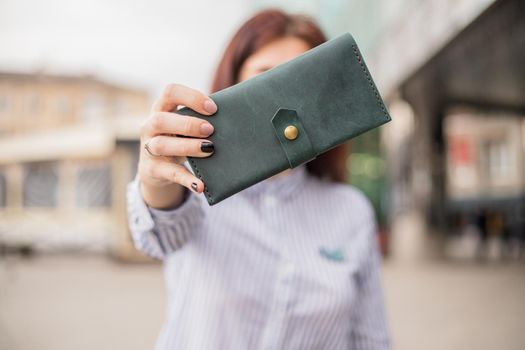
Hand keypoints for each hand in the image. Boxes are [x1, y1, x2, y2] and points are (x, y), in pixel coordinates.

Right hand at [138, 83, 216, 208]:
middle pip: (161, 120)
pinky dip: (187, 180)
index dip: (191, 97)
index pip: (170, 92)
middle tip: (211, 130)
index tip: (212, 108)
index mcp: (161, 108)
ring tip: (209, 149)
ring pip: (162, 145)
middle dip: (188, 124)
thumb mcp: (184, 126)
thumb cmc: (178, 139)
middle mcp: (150, 126)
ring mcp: (149, 148)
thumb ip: (200, 119)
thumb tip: (234, 119)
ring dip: (188, 146)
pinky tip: (201, 185)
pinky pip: (170, 174)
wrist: (156, 168)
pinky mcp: (153, 169)